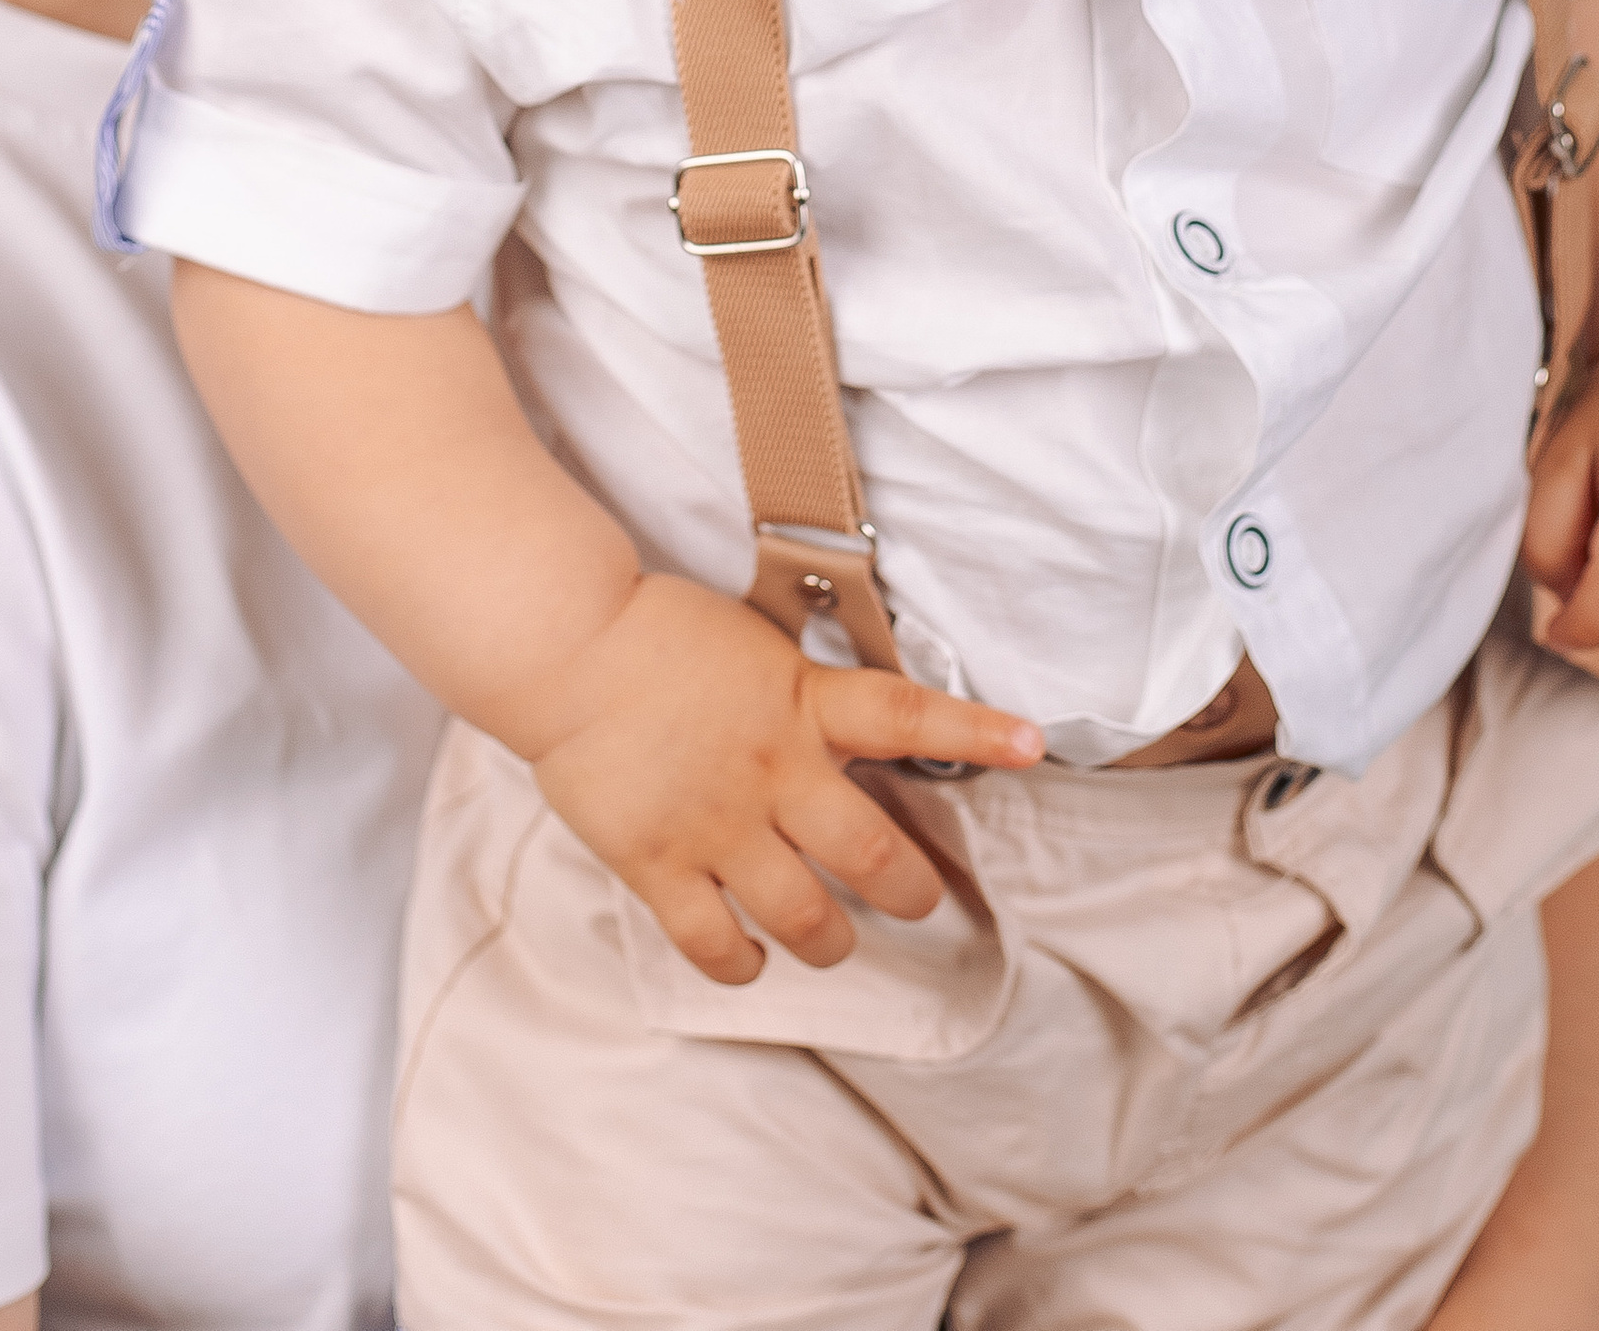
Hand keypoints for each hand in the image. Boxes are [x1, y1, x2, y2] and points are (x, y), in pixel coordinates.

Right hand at [514, 571, 1042, 984]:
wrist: (566, 645)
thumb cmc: (658, 635)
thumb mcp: (754, 645)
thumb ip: (803, 694)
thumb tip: (848, 728)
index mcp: (801, 703)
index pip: (908, 716)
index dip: (975, 733)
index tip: (1032, 744)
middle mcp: (773, 771)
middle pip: (872, 856)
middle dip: (908, 891)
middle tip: (914, 897)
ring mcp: (718, 824)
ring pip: (807, 919)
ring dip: (833, 941)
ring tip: (834, 939)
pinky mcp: (660, 862)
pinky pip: (716, 944)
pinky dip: (743, 962)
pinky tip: (751, 955)